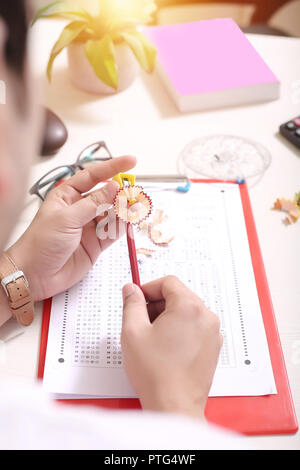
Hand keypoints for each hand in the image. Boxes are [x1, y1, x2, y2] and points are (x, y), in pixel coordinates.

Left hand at [8, 156, 135, 300]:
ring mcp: (89, 226)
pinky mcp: (96, 243)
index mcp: (67, 196)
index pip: (93, 176)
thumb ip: (93, 203)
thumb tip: (114, 187)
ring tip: (134, 208)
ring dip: (124, 210)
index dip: (113, 167)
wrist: (35, 275)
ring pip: (113, 213)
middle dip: (121, 193)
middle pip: (106, 195)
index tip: (131, 162)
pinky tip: (129, 222)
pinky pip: (114, 231)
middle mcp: (79, 209)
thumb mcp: (67, 218)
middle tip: (134, 193)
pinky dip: (123, 226)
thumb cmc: (40, 243)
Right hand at [121, 276, 222, 419]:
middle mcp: (206, 317)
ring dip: (168, 317)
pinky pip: (195, 328)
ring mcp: (212, 333)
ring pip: (187, 312)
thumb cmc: (156, 373)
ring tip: (152, 338)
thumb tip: (131, 290)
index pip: (169, 282)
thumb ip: (131, 304)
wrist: (174, 406)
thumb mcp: (133, 331)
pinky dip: (180, 330)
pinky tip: (165, 348)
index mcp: (189, 307)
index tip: (137, 298)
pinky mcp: (213, 348)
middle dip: (157, 304)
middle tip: (140, 320)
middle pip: (179, 296)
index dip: (149, 288)